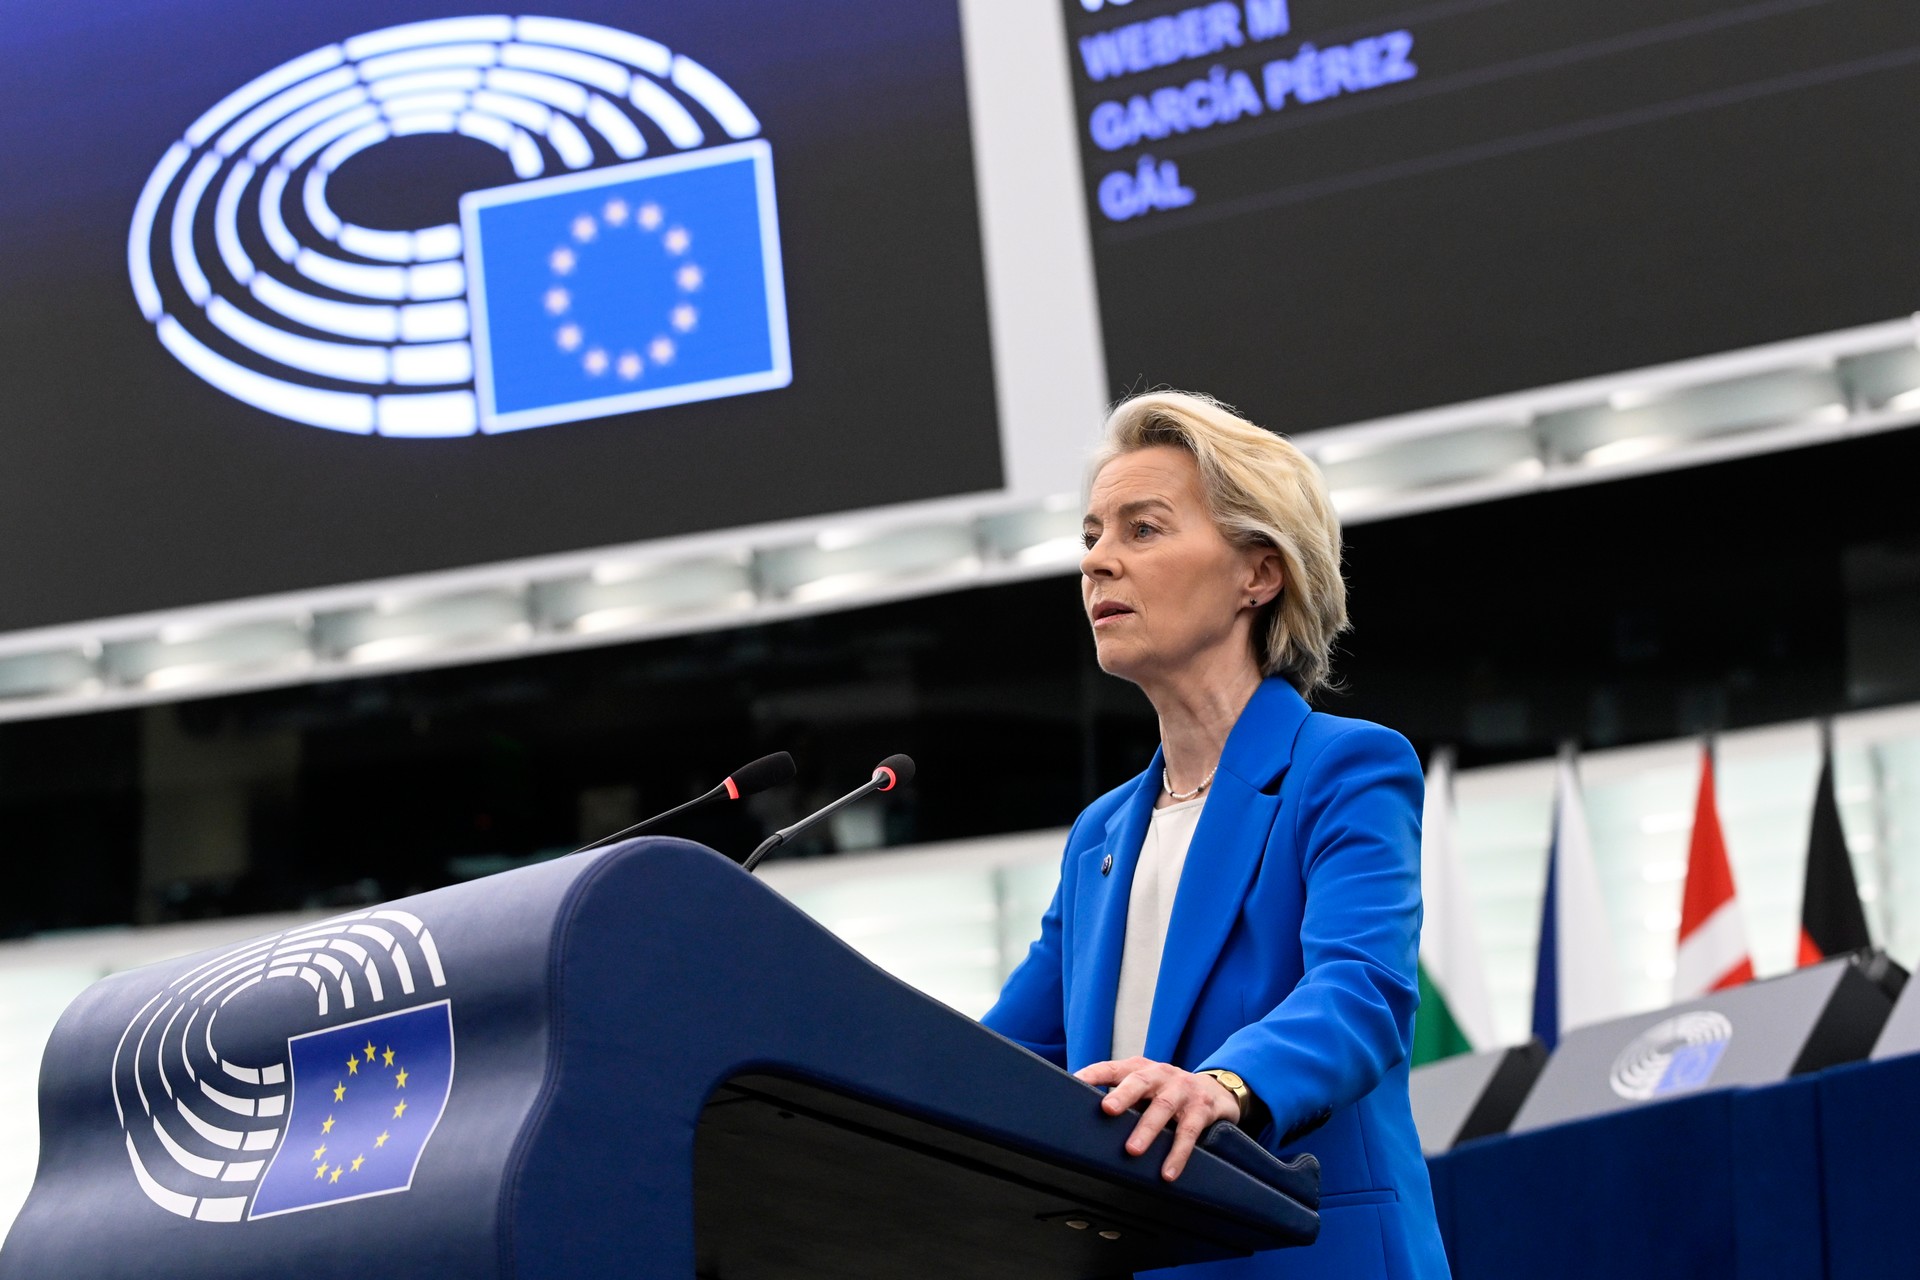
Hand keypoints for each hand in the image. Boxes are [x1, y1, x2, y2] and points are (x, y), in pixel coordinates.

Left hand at [1073, 1056, 1240, 1181]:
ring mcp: (1182, 1090)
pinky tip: (1167, 1172)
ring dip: (1148, 1128)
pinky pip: (1189, 1133)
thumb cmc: (1168, 1092)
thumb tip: (1080, 1116)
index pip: (1113, 1068)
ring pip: (1164, 1107)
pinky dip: (1178, 1153)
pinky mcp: (1201, 1109)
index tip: (1076, 1081)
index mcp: (1141, 1069)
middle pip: (1140, 1081)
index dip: (1095, 1074)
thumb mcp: (1144, 1088)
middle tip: (1107, 1109)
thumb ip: (1120, 1096)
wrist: (1215, 1091)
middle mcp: (1161, 1075)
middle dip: (1123, 1095)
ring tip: (1132, 1150)